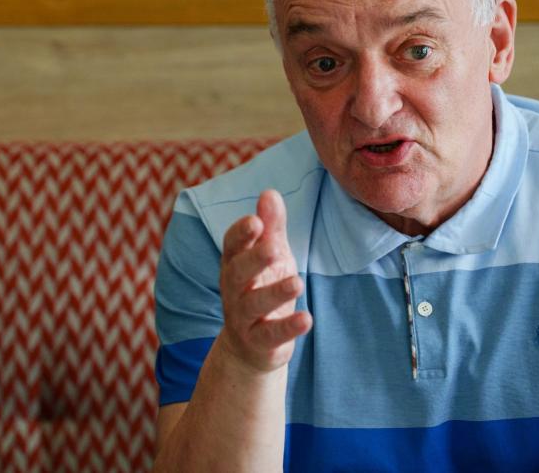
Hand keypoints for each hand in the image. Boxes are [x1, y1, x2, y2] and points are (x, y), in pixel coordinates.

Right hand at [217, 190, 312, 372]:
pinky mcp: (258, 341)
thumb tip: (269, 192)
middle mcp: (234, 289)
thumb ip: (271, 226)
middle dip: (254, 259)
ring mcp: (243, 317)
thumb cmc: (262, 287)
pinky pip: (270, 335)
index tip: (255, 220)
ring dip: (274, 293)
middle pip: (238, 273)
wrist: (250, 346)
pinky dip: (287, 327)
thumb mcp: (270, 255)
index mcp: (235, 263)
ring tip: (297, 283)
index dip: (241, 234)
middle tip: (273, 246)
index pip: (232, 245)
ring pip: (253, 304)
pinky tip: (306, 319)